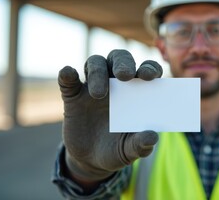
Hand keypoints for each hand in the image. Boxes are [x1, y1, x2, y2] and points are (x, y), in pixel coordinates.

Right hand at [58, 49, 162, 181]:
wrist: (92, 161)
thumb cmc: (118, 148)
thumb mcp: (130, 150)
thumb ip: (141, 144)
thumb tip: (152, 137)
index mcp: (138, 91)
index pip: (147, 70)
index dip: (150, 68)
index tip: (150, 76)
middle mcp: (117, 83)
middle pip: (120, 58)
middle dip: (123, 63)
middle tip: (126, 75)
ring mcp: (93, 87)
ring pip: (96, 63)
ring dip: (98, 72)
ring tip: (99, 94)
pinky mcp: (73, 96)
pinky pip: (68, 80)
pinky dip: (67, 74)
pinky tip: (68, 73)